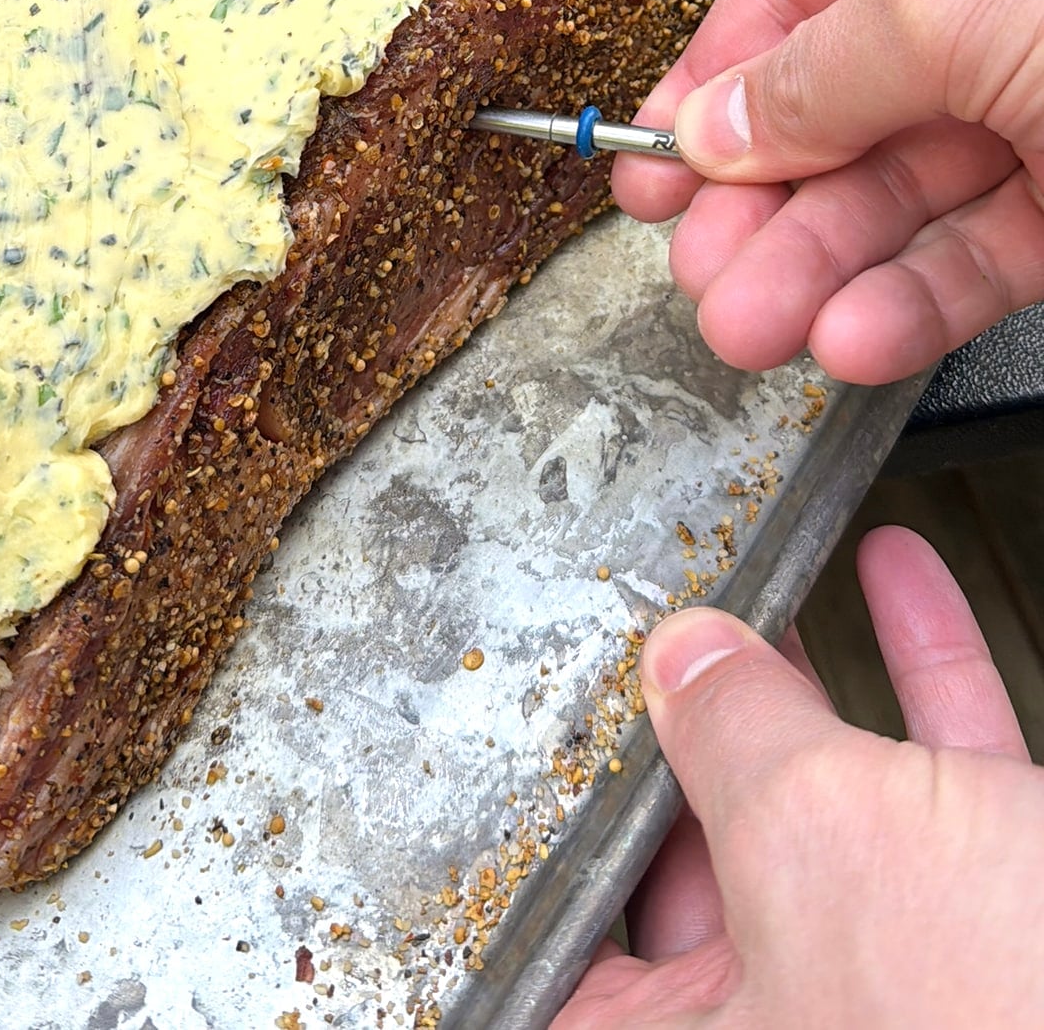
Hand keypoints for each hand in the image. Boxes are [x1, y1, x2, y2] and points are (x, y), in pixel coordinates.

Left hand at [551, 527, 1043, 1029]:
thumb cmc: (997, 1020)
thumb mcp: (823, 843)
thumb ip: (731, 737)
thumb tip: (684, 660)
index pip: (577, 957)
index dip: (564, 836)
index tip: (567, 737)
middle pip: (698, 863)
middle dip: (692, 731)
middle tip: (672, 640)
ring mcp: (899, 993)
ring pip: (831, 809)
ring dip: (807, 678)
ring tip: (773, 588)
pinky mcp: (998, 938)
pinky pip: (939, 788)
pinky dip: (921, 675)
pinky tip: (900, 578)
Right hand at [613, 0, 1043, 381]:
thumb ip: (814, 71)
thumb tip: (711, 128)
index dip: (711, 75)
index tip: (645, 158)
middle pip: (838, 99)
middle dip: (759, 196)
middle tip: (696, 272)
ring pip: (902, 190)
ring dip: (818, 265)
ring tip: (748, 329)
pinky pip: (982, 252)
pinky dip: (911, 302)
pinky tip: (850, 338)